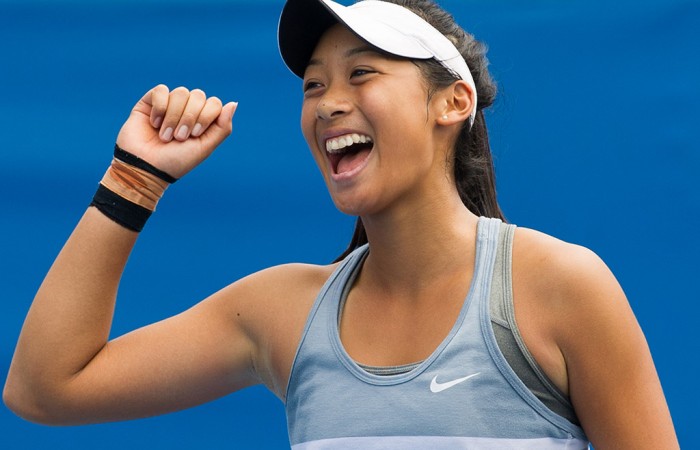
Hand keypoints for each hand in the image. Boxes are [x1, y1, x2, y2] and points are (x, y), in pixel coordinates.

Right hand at [116, 84, 236, 178]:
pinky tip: (154, 123)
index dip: (206, 116)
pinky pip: (161, 90)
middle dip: (189, 117)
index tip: (194, 135)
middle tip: (179, 138)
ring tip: (165, 135)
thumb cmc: (176, 161)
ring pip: (181, 92)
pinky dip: (160, 108)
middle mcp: (187, 110)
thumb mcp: (205, 147)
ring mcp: (169, 104)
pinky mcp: (150, 102)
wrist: (146, 167)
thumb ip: (222, 127)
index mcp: (203, 120)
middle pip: (198, 95)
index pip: (213, 103)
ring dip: (173, 116)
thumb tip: (233, 104)